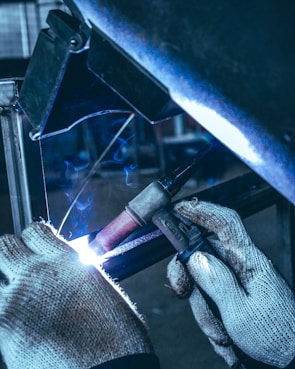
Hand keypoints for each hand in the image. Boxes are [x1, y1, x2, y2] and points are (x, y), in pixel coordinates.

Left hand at [0, 222, 152, 368]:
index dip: (33, 240)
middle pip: (5, 246)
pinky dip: (2, 315)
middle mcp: (38, 272)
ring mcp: (16, 298)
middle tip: (19, 273)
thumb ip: (77, 276)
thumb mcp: (102, 293)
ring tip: (18, 305)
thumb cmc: (114, 338)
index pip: (34, 231)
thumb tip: (69, 277)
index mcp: (66, 260)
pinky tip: (14, 327)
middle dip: (10, 256)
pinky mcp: (4, 326)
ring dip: (5, 288)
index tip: (35, 250)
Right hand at [167, 199, 294, 367]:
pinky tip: (224, 337)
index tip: (179, 208)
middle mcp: (240, 265)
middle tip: (181, 291)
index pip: (226, 223)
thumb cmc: (276, 337)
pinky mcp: (231, 294)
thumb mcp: (241, 314)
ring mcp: (235, 280)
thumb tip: (194, 256)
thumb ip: (216, 282)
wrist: (291, 360)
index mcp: (249, 261)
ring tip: (221, 335)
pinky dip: (209, 318)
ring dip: (203, 309)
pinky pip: (207, 297)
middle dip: (186, 273)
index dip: (202, 211)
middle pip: (202, 252)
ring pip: (200, 279)